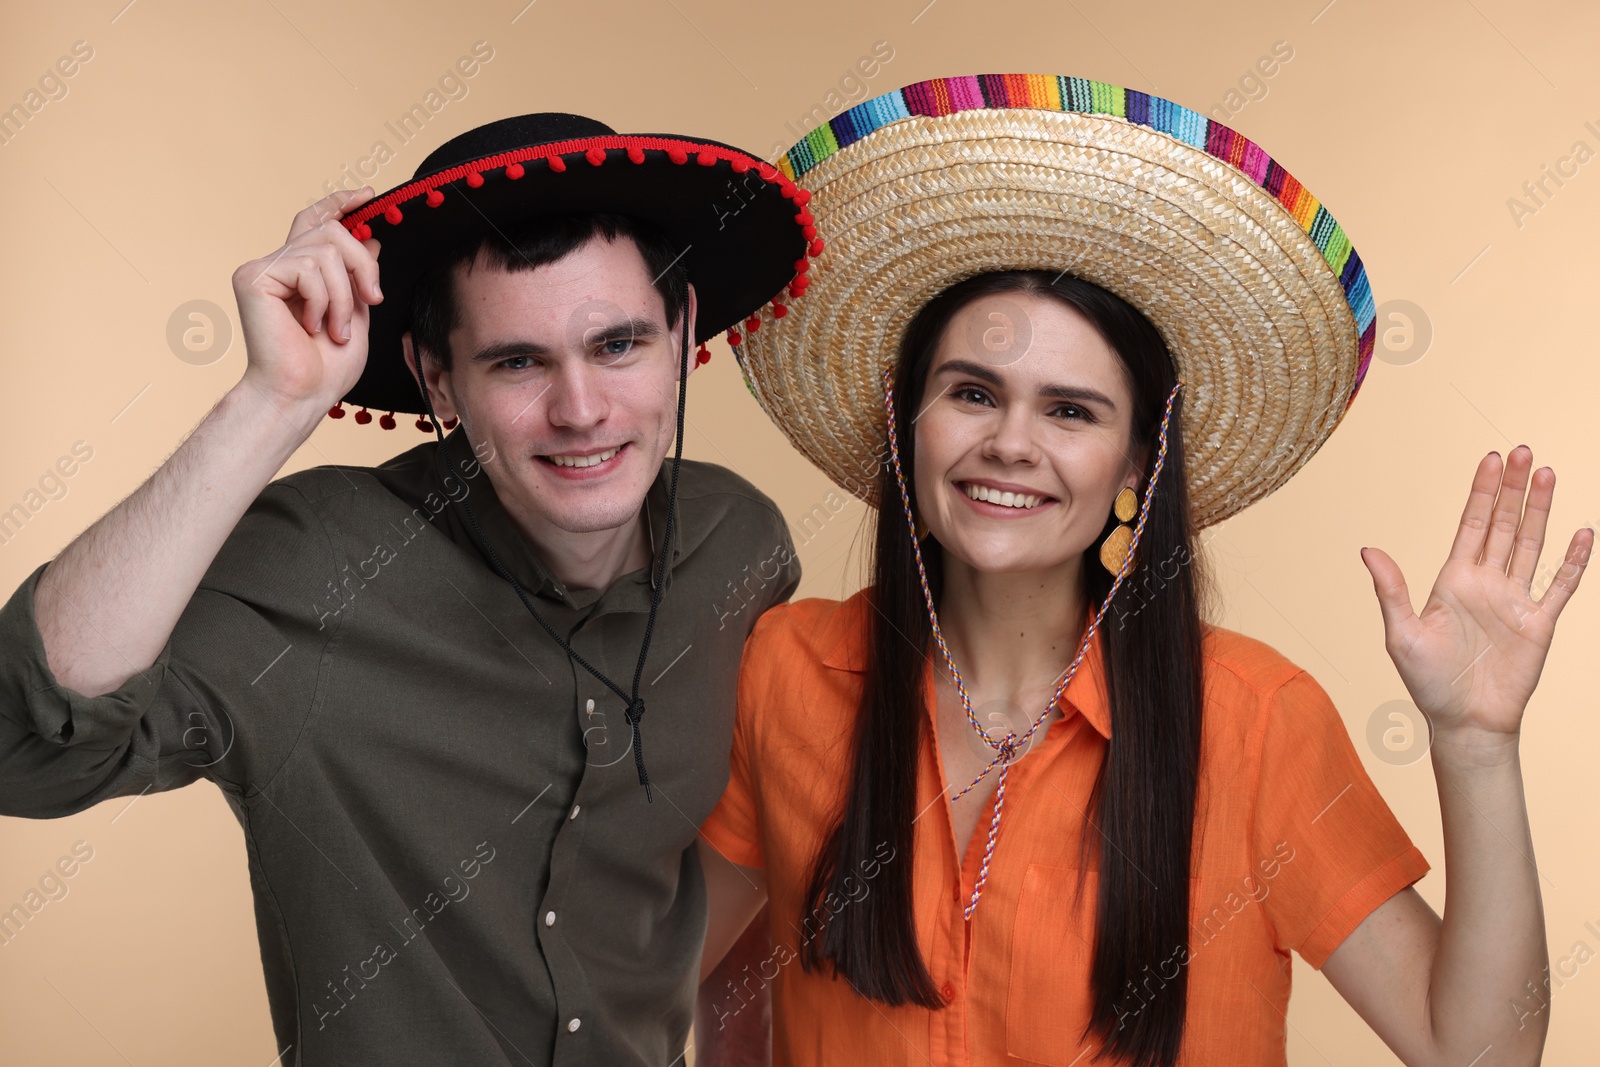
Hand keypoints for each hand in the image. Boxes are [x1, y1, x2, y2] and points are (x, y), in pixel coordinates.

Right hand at [231, 187, 383, 411]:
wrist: (300, 395)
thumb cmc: (325, 367)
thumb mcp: (356, 312)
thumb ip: (358, 276)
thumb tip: (370, 239)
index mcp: (299, 271)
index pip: (316, 220)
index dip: (340, 202)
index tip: (368, 196)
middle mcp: (277, 263)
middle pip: (331, 230)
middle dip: (362, 264)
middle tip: (373, 299)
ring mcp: (263, 268)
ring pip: (325, 250)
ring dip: (344, 295)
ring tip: (335, 329)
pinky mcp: (254, 277)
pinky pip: (308, 267)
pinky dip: (323, 300)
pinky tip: (309, 326)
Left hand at [1360, 446, 1591, 750]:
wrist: (1464, 723)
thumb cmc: (1427, 682)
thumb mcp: (1400, 634)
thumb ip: (1391, 590)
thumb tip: (1367, 549)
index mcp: (1453, 580)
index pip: (1471, 524)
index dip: (1481, 492)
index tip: (1489, 459)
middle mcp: (1486, 583)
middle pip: (1503, 524)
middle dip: (1511, 488)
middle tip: (1521, 450)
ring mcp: (1515, 601)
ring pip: (1531, 545)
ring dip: (1538, 511)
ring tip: (1545, 474)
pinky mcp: (1539, 624)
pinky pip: (1561, 587)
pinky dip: (1574, 561)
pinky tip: (1582, 533)